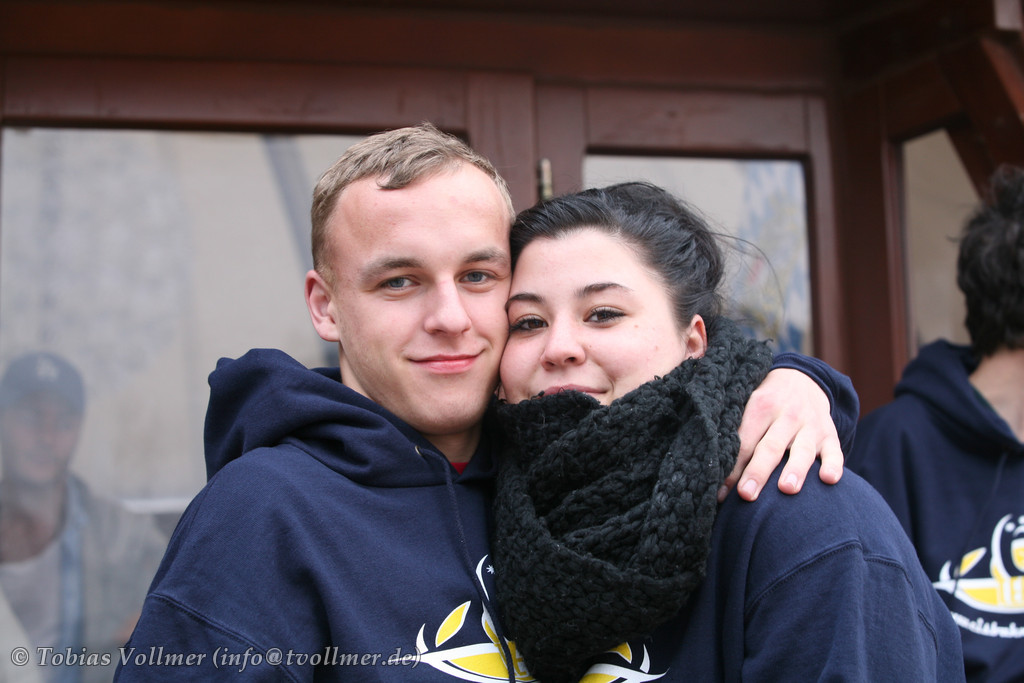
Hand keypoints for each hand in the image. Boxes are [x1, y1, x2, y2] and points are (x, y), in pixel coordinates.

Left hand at [719, 368, 843, 501]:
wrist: (803, 378)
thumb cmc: (765, 401)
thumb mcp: (749, 403)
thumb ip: (735, 429)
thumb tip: (708, 464)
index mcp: (760, 407)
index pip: (743, 440)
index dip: (731, 467)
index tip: (720, 492)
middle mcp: (786, 415)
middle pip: (770, 447)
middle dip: (757, 472)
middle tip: (746, 495)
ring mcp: (810, 425)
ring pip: (802, 450)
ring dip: (795, 470)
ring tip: (787, 489)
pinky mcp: (830, 434)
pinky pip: (835, 450)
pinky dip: (834, 465)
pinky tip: (829, 479)